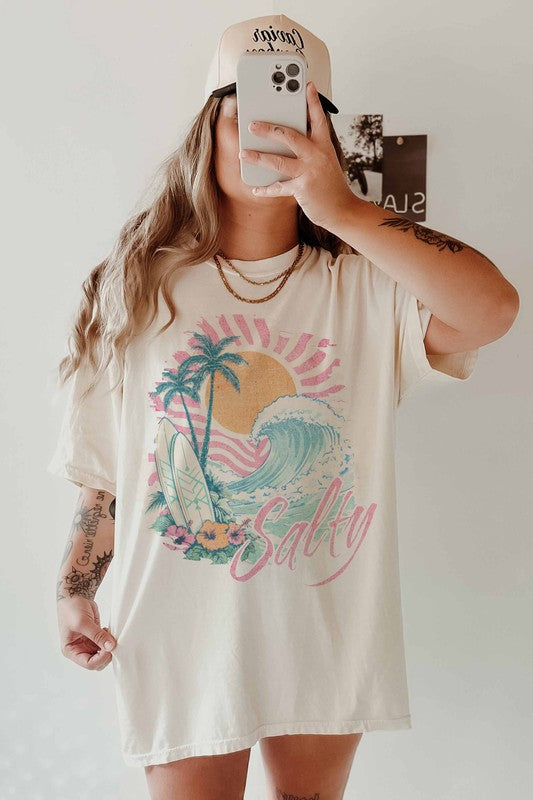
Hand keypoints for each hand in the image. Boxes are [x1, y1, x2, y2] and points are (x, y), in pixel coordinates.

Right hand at [57, 595, 116, 670]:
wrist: (74, 595)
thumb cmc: (72, 609)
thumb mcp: (82, 623)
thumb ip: (97, 636)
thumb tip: (111, 647)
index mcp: (71, 651)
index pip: (88, 663)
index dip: (101, 658)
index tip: (109, 648)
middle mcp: (79, 649)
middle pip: (97, 661)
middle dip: (106, 654)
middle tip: (113, 643)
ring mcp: (88, 643)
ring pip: (102, 653)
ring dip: (109, 647)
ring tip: (111, 635)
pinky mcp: (95, 636)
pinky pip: (105, 644)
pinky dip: (110, 640)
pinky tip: (109, 631)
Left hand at [239, 80, 355, 229]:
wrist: (342, 210)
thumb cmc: (332, 187)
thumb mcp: (326, 163)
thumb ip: (312, 150)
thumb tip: (288, 143)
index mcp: (324, 146)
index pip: (318, 119)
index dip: (313, 102)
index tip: (307, 85)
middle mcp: (317, 156)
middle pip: (290, 136)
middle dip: (269, 129)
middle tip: (252, 124)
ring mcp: (309, 172)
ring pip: (279, 161)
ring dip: (259, 157)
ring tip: (244, 153)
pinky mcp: (302, 189)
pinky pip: (278, 187)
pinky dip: (265, 189)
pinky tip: (255, 188)